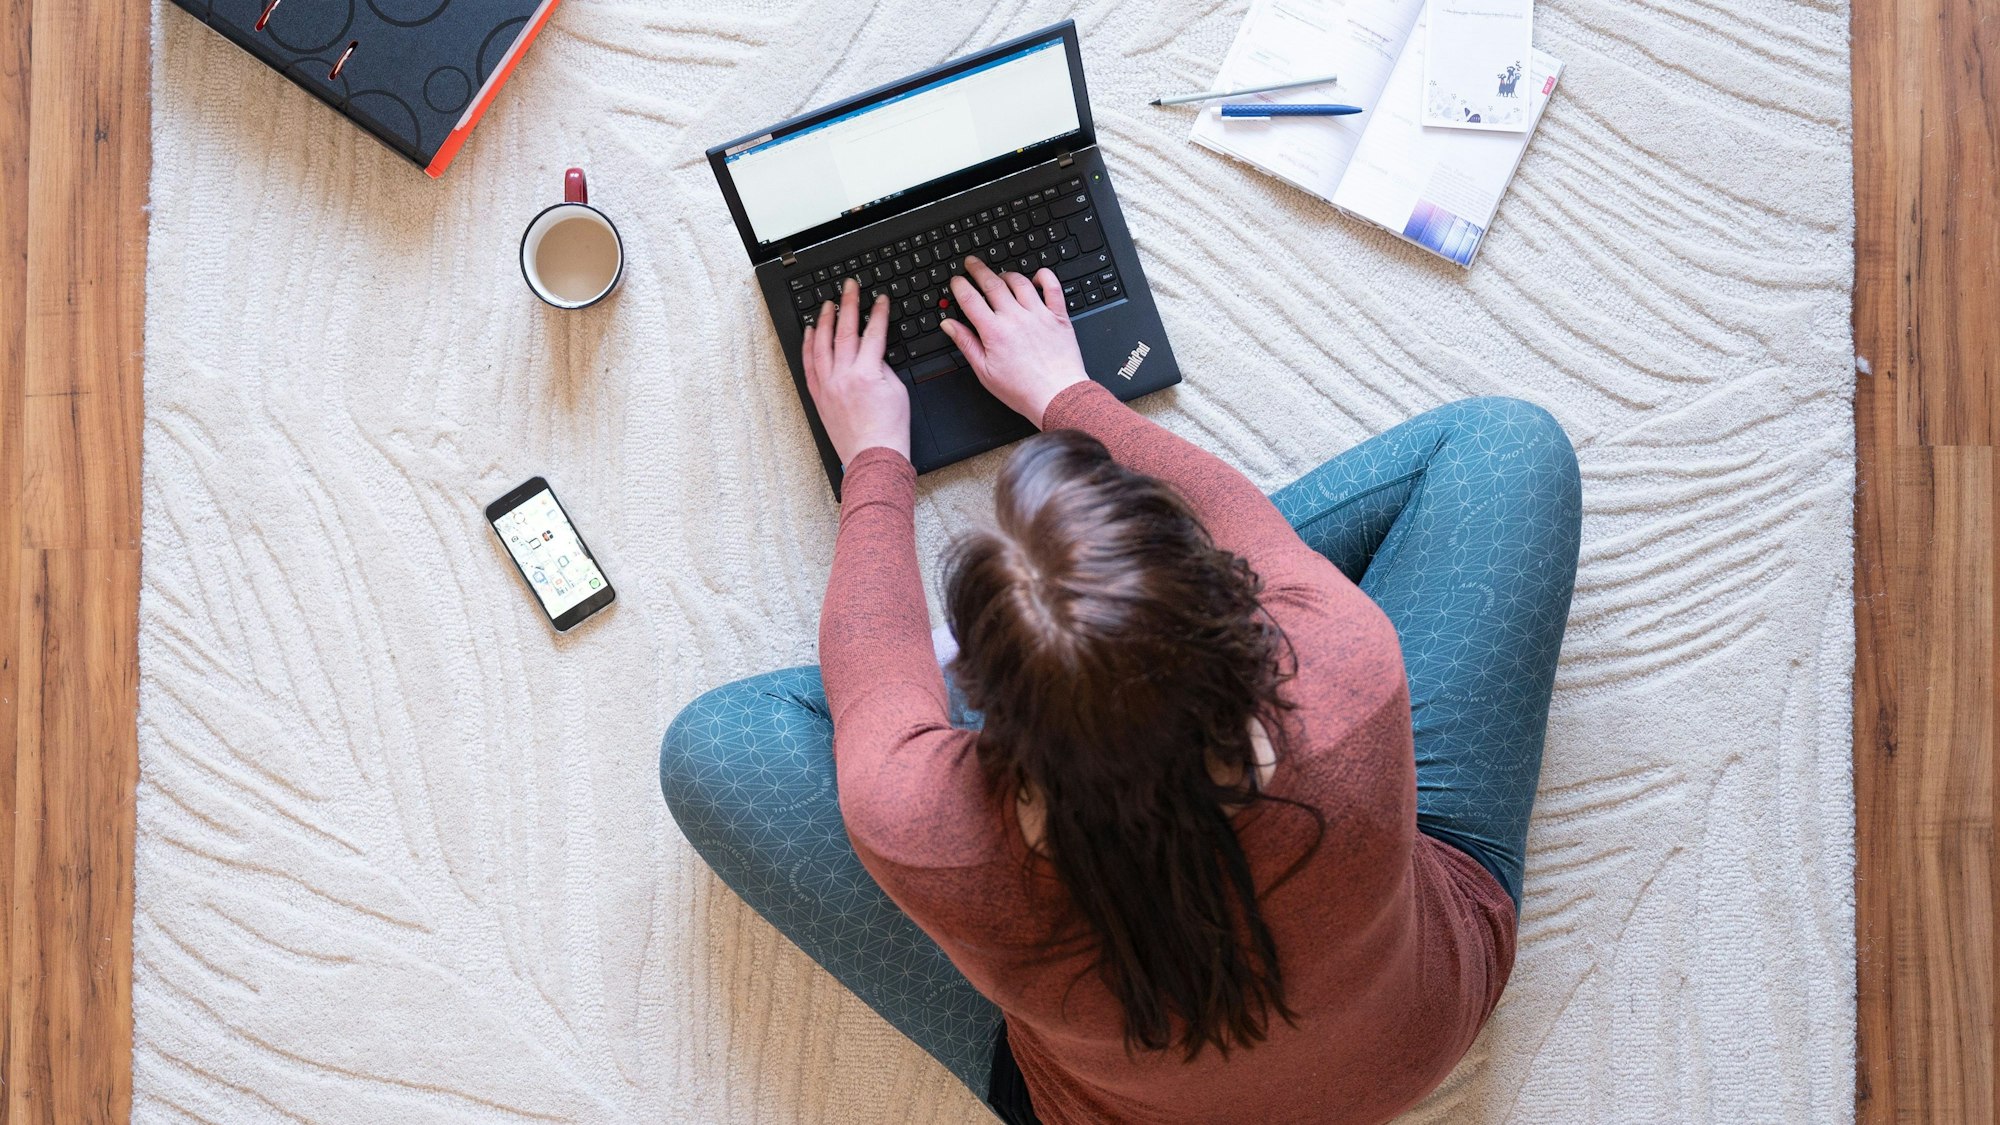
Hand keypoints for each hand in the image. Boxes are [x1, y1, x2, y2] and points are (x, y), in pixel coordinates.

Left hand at [802, 278, 911, 465]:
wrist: (873, 457)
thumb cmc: (890, 430)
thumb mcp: (897, 390)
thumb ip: (883, 366)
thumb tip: (871, 352)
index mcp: (867, 373)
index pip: (873, 333)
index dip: (878, 312)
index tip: (880, 298)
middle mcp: (843, 376)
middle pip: (844, 331)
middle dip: (848, 304)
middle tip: (849, 286)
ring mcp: (828, 385)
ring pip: (821, 344)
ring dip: (824, 320)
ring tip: (827, 304)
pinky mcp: (819, 396)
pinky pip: (809, 365)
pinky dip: (808, 346)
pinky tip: (810, 332)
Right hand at [942, 258, 1088, 427]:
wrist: (1057, 396)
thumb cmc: (1022, 390)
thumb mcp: (985, 372)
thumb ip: (966, 343)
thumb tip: (949, 325)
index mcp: (994, 331)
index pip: (970, 299)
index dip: (960, 286)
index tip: (956, 280)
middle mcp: (1015, 317)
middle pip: (992, 283)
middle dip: (978, 270)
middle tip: (971, 263)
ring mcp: (1038, 314)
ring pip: (1020, 281)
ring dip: (1007, 274)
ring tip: (1000, 274)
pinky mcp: (1058, 317)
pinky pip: (1052, 287)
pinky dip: (1044, 276)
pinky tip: (1037, 276)